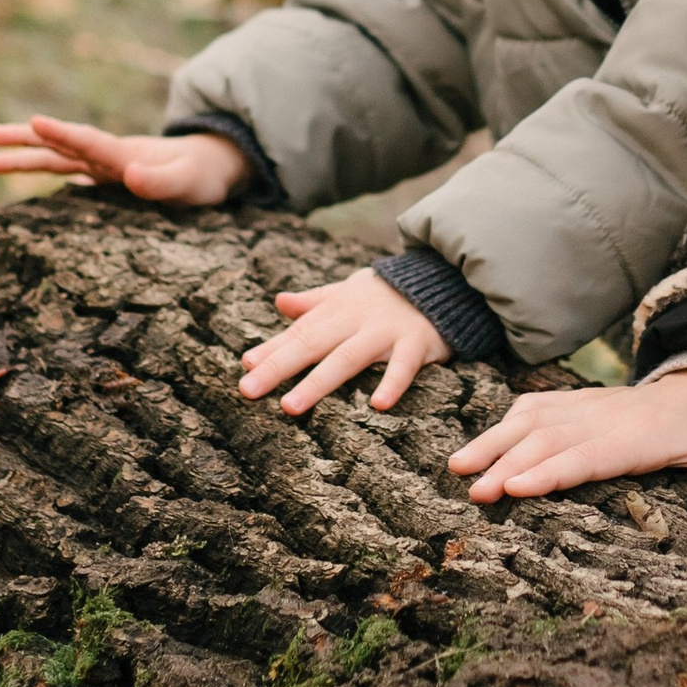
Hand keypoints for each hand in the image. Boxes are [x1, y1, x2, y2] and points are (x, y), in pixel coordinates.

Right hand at [0, 118, 249, 207]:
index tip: (36, 121)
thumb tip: (133, 176)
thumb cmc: (204, 177)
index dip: (63, 133)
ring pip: (56, 157)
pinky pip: (66, 169)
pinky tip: (20, 170)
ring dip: (23, 157)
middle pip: (61, 145)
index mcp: (126, 154)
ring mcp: (105, 164)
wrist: (214, 166)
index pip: (88, 142)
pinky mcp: (107, 174)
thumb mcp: (190, 183)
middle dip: (26, 141)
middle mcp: (110, 155)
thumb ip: (164, 181)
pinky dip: (42, 166)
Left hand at [237, 272, 449, 417]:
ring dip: (319, 382)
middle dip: (279, 367)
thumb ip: (313, 302)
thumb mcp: (347, 291)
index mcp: (336, 309)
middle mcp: (355, 320)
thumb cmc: (385, 294)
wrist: (441, 280)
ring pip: (347, 358)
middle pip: (312, 344)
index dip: (271, 349)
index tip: (245, 367)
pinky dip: (393, 383)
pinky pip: (405, 366)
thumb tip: (278, 302)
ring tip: (291, 406)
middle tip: (249, 390)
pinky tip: (379, 405)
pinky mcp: (417, 343)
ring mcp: (386, 332)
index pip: (299, 331)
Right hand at [449, 370, 686, 514]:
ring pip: (534, 421)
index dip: (552, 470)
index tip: (516, 488)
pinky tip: (480, 443)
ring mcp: (590, 406)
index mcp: (642, 435)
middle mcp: (609, 417)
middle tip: (472, 492)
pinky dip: (506, 422)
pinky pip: (537, 407)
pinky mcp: (580, 403)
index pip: (590, 455)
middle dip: (509, 465)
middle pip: (551, 441)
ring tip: (456, 468)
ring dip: (495, 443)